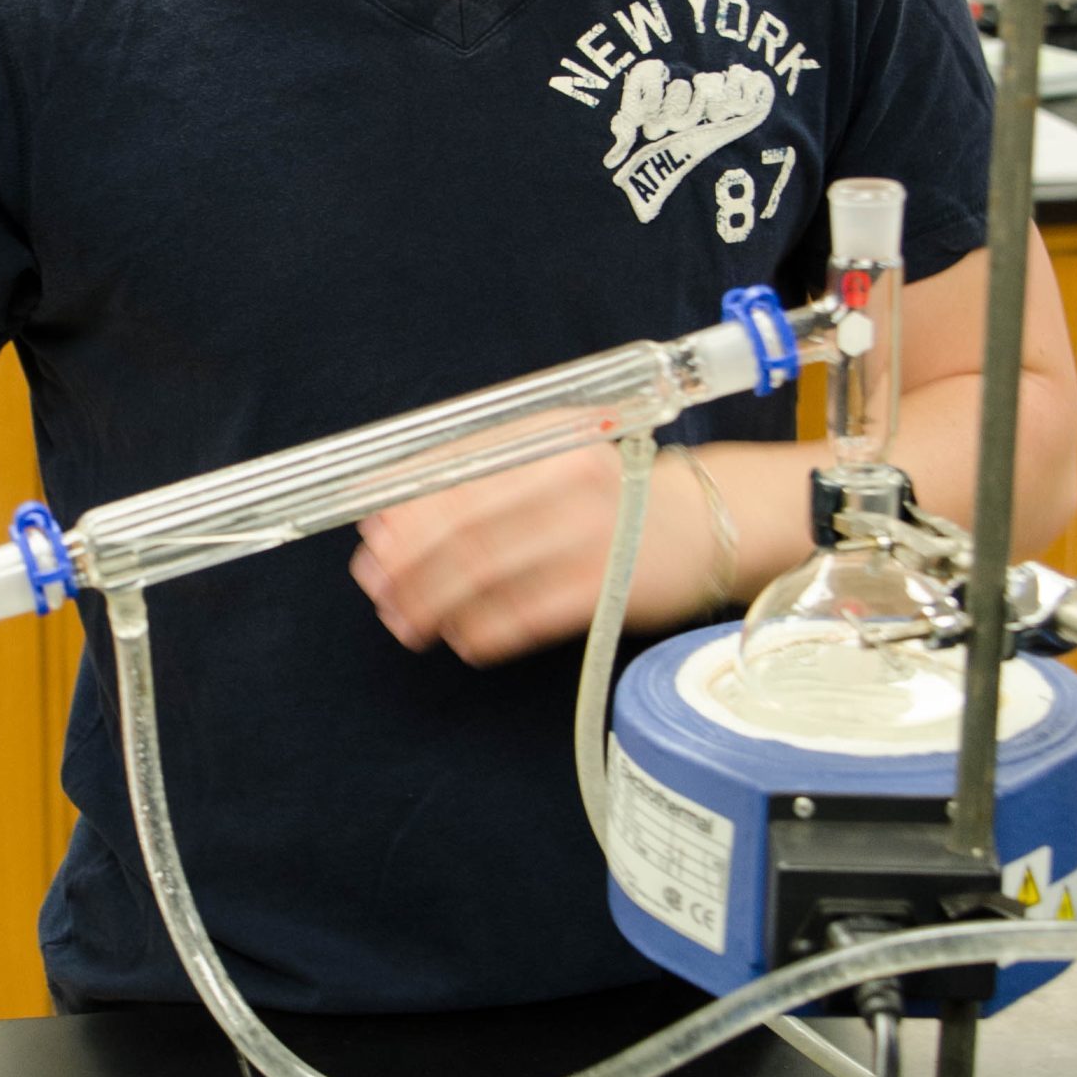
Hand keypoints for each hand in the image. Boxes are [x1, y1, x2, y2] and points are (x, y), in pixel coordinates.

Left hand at [349, 444, 719, 666]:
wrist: (704, 522)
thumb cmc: (611, 492)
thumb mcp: (553, 459)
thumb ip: (481, 477)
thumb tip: (393, 511)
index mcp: (549, 438)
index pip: (459, 469)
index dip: (405, 505)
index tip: (372, 532)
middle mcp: (569, 478)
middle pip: (465, 525)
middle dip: (409, 561)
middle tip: (377, 586)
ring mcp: (592, 534)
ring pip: (488, 572)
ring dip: (433, 601)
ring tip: (404, 620)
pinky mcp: (609, 587)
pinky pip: (528, 613)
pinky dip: (484, 629)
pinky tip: (461, 637)